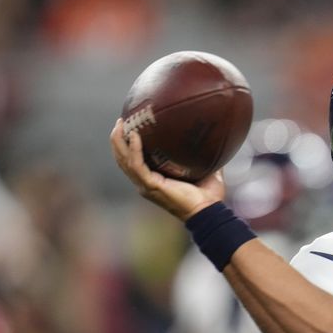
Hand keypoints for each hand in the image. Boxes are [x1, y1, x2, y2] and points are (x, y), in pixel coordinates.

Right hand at [109, 118, 224, 220]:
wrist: (209, 210)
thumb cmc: (208, 196)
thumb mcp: (205, 170)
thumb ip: (205, 156)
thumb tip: (214, 139)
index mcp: (154, 180)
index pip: (133, 161)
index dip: (128, 145)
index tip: (129, 125)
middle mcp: (145, 183)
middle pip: (123, 159)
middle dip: (118, 139)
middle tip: (120, 121)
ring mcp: (146, 185)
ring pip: (124, 161)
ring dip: (120, 141)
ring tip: (121, 124)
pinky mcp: (151, 186)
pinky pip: (137, 165)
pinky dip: (134, 149)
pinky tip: (135, 135)